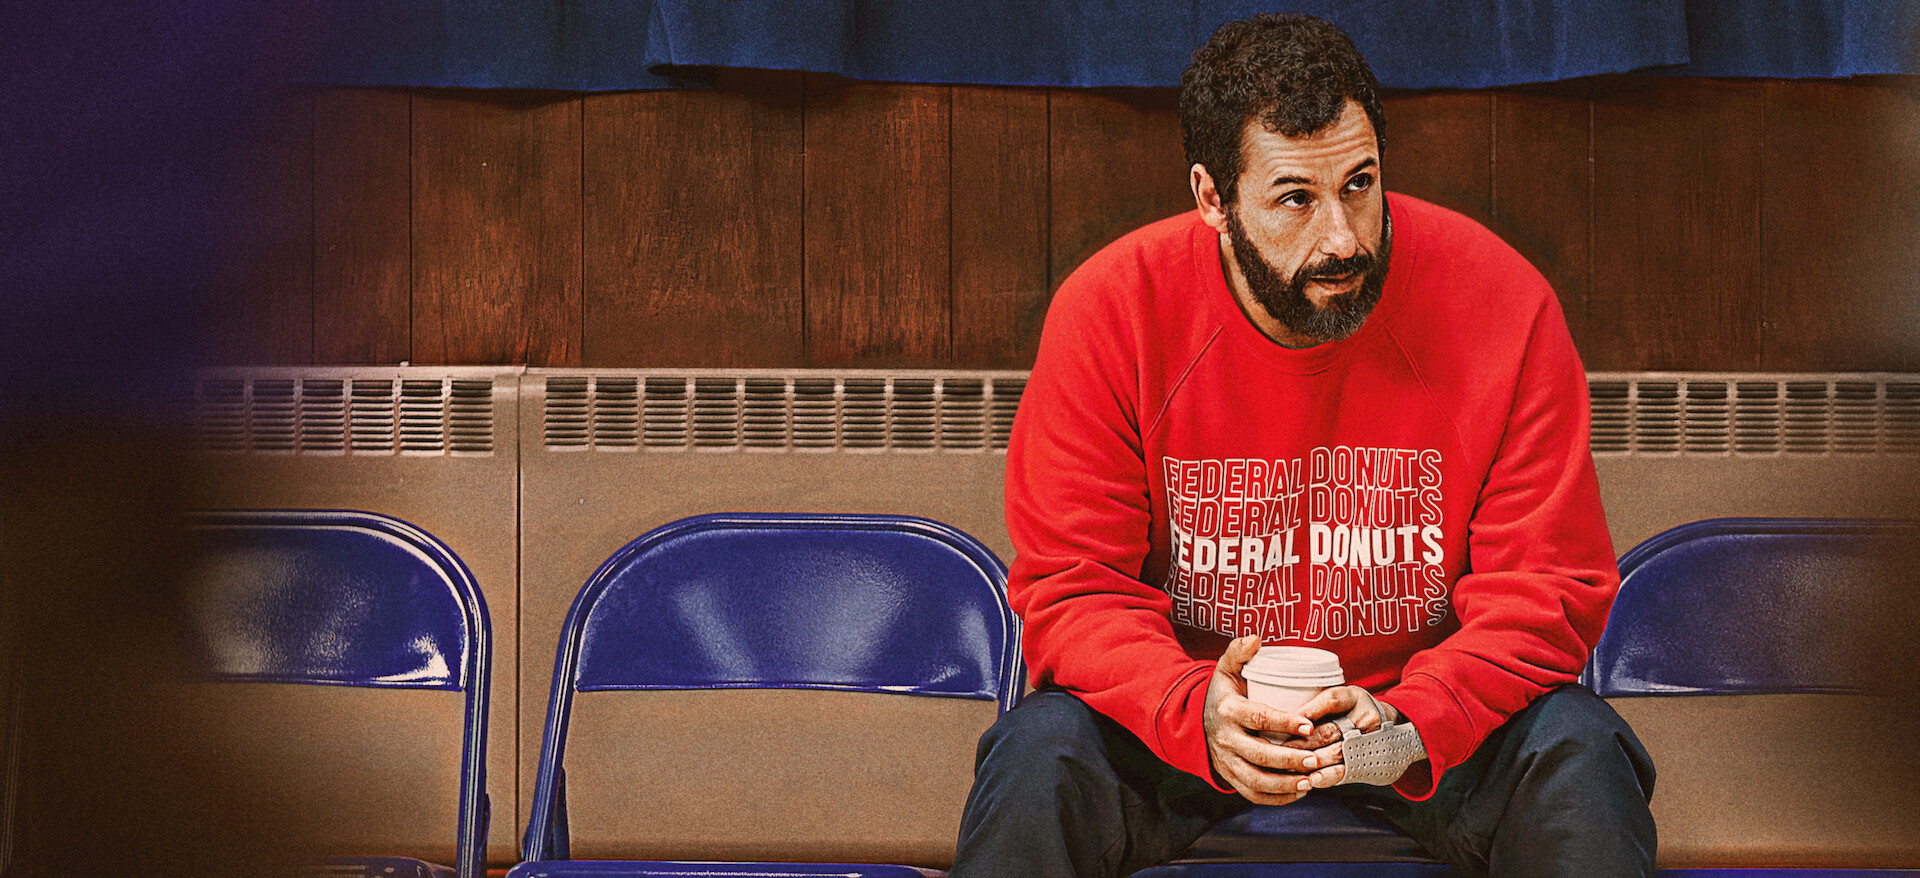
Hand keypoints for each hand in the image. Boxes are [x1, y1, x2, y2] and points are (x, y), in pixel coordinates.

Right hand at [1203, 636, 1345, 804]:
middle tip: (1317, 759)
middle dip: (1290, 759)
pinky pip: (1253, 794)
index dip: (1284, 723)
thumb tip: (1256, 638)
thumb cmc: (1224, 694)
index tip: (1308, 724)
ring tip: (1311, 780)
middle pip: (1259, 754)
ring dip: (1285, 784)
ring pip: (1256, 780)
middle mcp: (1225, 739)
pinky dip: (1277, 798)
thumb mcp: (1227, 669)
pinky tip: (1300, 791)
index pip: (1258, 718)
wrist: (1198, 721)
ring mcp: (1227, 761)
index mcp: (1228, 710)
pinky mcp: (1231, 777)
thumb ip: (1239, 651)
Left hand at [1287, 684, 1401, 787]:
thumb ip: (1319, 706)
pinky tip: (1311, 780)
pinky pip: (1345, 771)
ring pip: (1336, 752)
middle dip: (1302, 743)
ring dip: (1310, 761)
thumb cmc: (1353, 713)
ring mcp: (1369, 742)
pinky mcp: (1367, 762)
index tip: (1285, 722)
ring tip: (1289, 767)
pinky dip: (1326, 777)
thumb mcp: (1340, 700)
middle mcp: (1366, 718)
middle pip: (1330, 730)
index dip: (1307, 712)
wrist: (1387, 731)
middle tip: (1279, 750)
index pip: (1330, 701)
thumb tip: (1287, 720)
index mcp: (1355, 698)